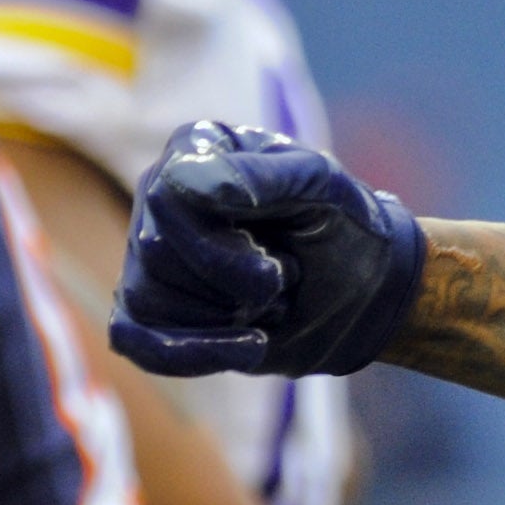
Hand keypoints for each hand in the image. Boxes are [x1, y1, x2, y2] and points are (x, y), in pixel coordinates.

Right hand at [110, 123, 427, 379]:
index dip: (223, 243)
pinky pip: (138, 344)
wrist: (366, 291)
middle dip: (236, 281)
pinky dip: (194, 354)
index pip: (168, 198)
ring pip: (148, 300)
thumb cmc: (343, 224)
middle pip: (156, 256)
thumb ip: (262, 175)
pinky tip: (251, 348)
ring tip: (274, 298)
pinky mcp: (152, 313)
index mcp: (195, 150)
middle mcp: (160, 198)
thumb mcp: (322, 186)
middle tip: (285, 274)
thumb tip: (181, 181)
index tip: (283, 250)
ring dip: (228, 314)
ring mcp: (149, 257)